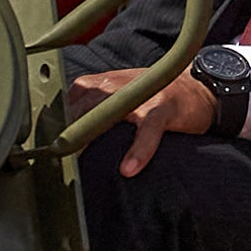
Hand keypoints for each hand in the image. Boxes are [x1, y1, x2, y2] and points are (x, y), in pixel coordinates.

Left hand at [68, 66, 214, 176]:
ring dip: (94, 138)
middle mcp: (118, 85)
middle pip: (83, 109)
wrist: (199, 87)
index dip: (59, 125)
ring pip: (109, 115)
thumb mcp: (122, 94)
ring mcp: (141, 95)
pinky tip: (129, 168)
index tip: (51, 147)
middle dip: (70, 135)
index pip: (70, 102)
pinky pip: (148, 130)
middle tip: (60, 163)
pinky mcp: (163, 108)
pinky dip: (139, 149)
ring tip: (81, 163)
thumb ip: (95, 106)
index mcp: (104, 82)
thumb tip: (67, 133)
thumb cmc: (156, 96)